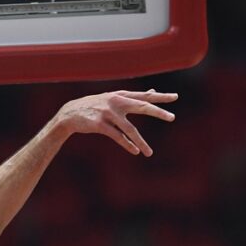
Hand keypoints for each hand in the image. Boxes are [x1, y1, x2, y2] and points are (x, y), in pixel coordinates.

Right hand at [56, 89, 177, 155]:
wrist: (69, 114)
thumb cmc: (94, 106)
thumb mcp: (113, 98)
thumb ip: (133, 97)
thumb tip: (152, 92)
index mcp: (120, 95)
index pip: (144, 96)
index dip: (159, 96)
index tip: (175, 97)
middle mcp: (116, 102)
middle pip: (141, 106)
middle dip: (157, 112)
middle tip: (172, 117)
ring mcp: (108, 113)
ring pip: (129, 128)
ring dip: (141, 141)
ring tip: (150, 153)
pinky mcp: (99, 125)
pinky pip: (116, 136)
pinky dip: (127, 144)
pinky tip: (135, 151)